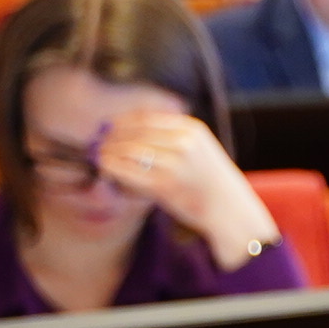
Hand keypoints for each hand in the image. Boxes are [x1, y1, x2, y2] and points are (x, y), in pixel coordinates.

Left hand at [94, 112, 275, 256]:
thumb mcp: (199, 148)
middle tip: (98, 143)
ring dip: (109, 152)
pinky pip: (128, 171)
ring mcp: (174, 164)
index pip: (145, 117)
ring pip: (128, 149)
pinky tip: (106, 168)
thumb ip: (171, 136)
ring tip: (100, 156)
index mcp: (191, 129)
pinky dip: (112, 168)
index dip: (121, 121)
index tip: (108, 127)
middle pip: (134, 132)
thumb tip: (128, 131)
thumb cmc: (210, 181)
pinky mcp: (164, 185)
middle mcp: (183, 142)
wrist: (230, 210)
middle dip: (111, 137)